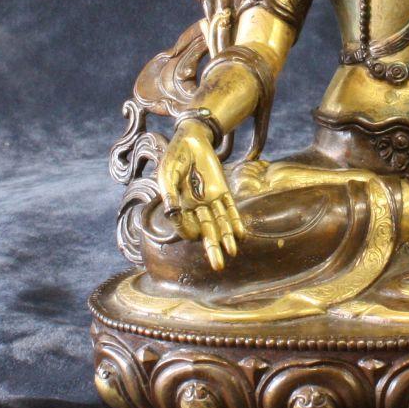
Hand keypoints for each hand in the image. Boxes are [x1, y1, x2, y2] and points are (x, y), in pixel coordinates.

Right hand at [157, 120, 243, 270]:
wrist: (191, 139)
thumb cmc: (175, 158)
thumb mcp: (167, 174)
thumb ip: (170, 193)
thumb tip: (171, 213)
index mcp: (179, 207)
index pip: (185, 227)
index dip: (187, 231)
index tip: (190, 233)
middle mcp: (196, 208)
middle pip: (206, 232)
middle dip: (212, 249)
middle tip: (218, 267)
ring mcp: (210, 200)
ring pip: (220, 223)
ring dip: (226, 238)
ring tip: (232, 252)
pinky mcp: (222, 190)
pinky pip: (230, 208)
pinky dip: (235, 220)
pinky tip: (241, 234)